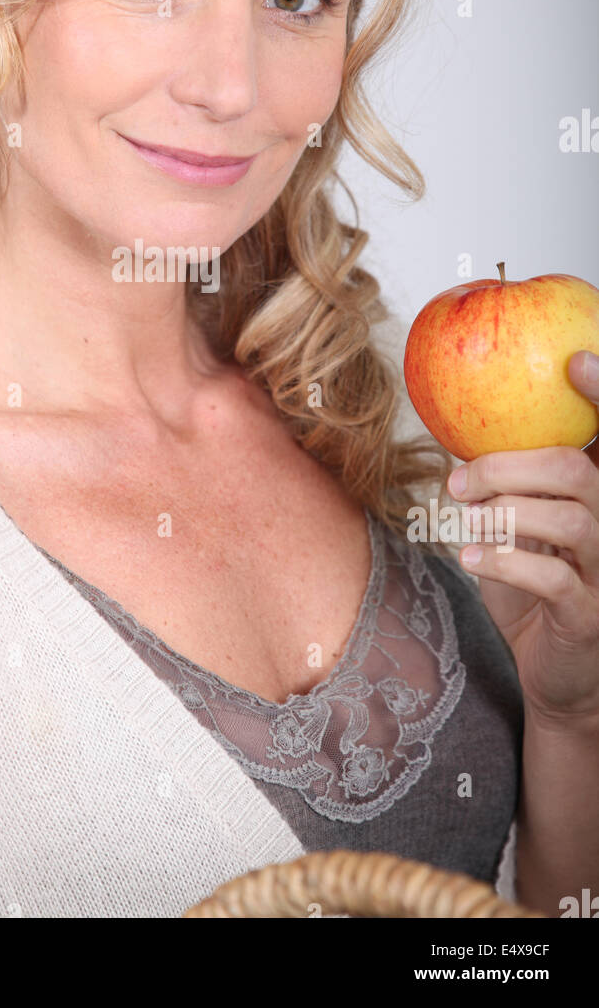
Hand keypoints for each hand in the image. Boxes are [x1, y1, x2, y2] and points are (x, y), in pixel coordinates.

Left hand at [446, 349, 598, 726]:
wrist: (558, 675)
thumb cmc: (534, 592)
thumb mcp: (514, 532)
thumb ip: (501, 488)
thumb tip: (451, 438)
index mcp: (594, 496)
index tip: (575, 361)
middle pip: (580, 471)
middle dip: (511, 465)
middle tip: (461, 481)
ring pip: (573, 520)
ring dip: (507, 512)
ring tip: (468, 521)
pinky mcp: (591, 616)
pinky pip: (554, 578)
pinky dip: (505, 561)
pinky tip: (472, 557)